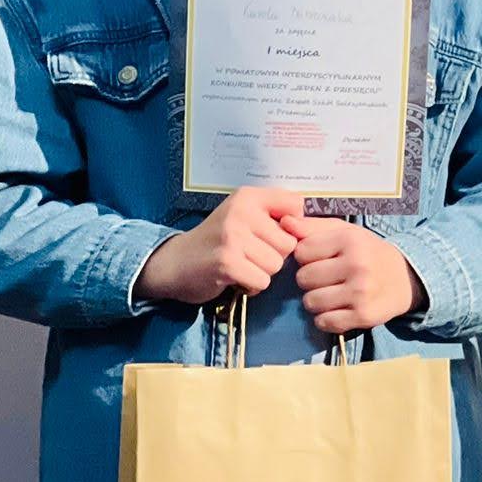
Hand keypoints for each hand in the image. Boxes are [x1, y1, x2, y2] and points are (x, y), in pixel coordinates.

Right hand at [134, 187, 302, 303]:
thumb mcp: (243, 215)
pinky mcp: (227, 262)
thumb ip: (275, 213)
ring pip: (277, 264)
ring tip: (240, 265)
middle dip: (273, 256)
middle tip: (249, 255)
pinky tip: (235, 278)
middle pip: (289, 243)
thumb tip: (309, 222)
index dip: (291, 228)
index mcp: (248, 196)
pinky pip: (262, 280)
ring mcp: (233, 236)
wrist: (173, 262)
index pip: (296, 206)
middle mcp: (241, 211)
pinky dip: (251, 285)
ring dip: (261, 272)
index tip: (269, 234)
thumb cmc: (216, 240)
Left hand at [285, 216, 425, 333]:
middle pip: (303, 278)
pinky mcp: (364, 316)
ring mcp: (361, 292)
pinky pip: (324, 322)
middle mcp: (357, 265)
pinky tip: (338, 309)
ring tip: (333, 293)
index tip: (322, 258)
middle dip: (310, 279)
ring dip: (317, 300)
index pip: (301, 251)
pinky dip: (326, 319)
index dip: (307, 256)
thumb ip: (312, 227)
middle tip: (328, 278)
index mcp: (350, 240)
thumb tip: (283, 221)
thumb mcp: (345, 233)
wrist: (406, 278)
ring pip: (310, 302)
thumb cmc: (367, 252)